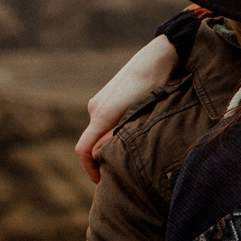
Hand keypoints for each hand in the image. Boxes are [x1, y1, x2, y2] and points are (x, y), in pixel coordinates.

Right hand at [77, 33, 181, 181]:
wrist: (158, 58)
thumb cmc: (153, 87)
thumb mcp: (139, 117)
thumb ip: (117, 137)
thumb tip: (99, 156)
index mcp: (101, 115)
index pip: (83, 150)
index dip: (90, 170)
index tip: (102, 181)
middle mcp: (95, 108)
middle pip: (91, 143)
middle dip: (102, 159)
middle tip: (121, 173)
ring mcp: (100, 101)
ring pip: (100, 132)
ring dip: (111, 145)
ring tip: (131, 155)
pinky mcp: (108, 97)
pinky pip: (105, 121)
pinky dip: (114, 133)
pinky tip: (134, 134)